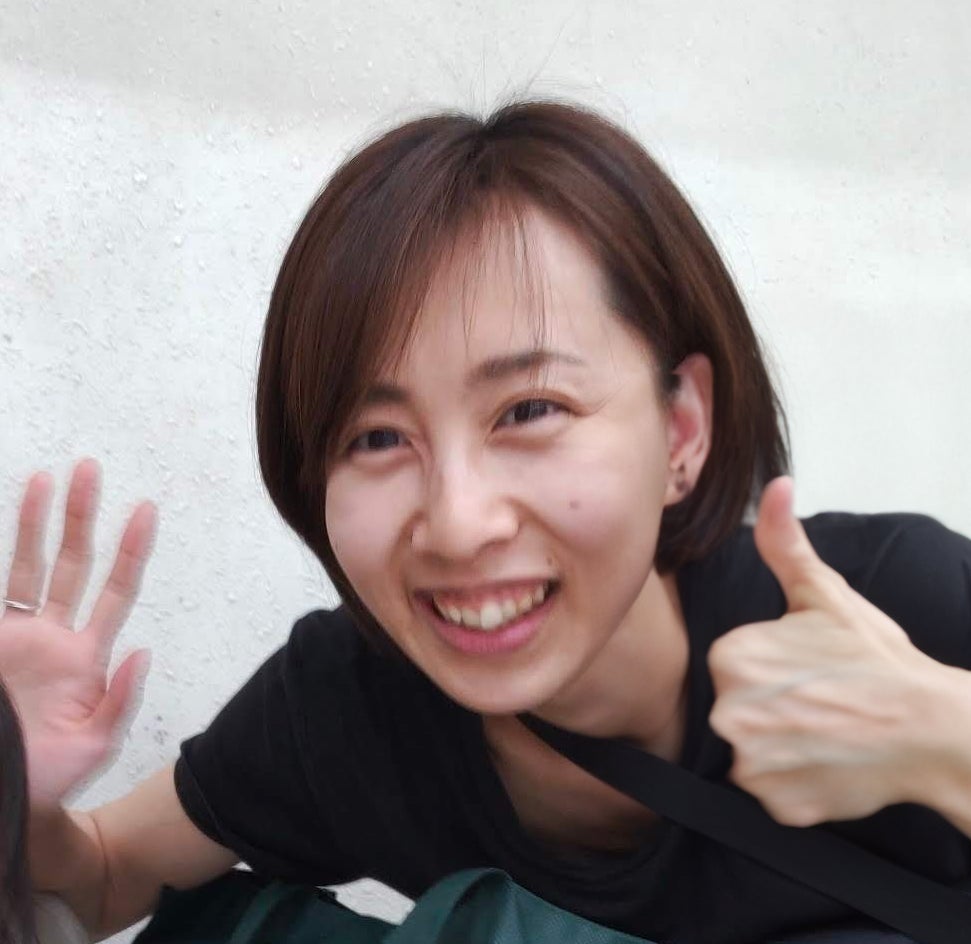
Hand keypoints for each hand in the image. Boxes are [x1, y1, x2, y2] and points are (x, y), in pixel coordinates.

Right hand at [1, 459, 155, 810]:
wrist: (4, 799)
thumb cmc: (50, 779)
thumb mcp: (95, 746)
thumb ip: (120, 700)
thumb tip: (142, 652)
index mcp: (86, 657)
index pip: (115, 591)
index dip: (130, 550)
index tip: (145, 509)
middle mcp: (52, 637)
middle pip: (72, 563)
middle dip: (80, 517)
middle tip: (88, 469)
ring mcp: (15, 638)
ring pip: (27, 567)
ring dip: (36, 523)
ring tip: (43, 478)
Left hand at [708, 477, 948, 825]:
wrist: (932, 728)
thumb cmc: (876, 660)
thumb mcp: (824, 594)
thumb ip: (785, 543)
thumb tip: (776, 487)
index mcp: (731, 658)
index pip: (730, 666)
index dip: (769, 668)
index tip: (803, 671)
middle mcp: (728, 712)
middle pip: (734, 709)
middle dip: (769, 706)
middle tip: (818, 701)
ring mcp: (752, 764)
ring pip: (748, 752)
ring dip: (779, 745)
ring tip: (823, 730)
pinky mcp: (776, 804)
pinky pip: (769, 791)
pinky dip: (793, 782)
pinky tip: (826, 760)